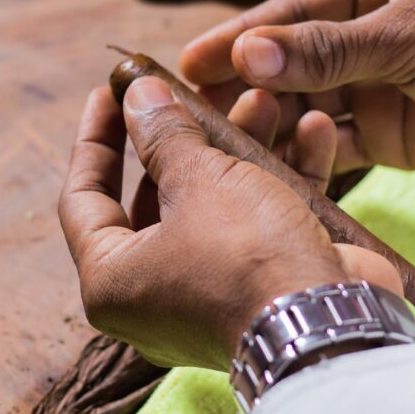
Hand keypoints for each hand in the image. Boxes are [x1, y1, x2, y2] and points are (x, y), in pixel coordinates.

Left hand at [59, 78, 400, 369]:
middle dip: (185, 135)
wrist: (331, 323)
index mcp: (113, 279)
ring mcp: (211, 293)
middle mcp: (154, 294)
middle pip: (157, 195)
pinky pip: (263, 223)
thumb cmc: (247, 255)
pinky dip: (283, 178)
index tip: (108, 91)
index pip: (83, 197)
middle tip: (197, 90)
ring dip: (242, 147)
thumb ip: (163, 134)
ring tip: (265, 99)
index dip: (96, 137)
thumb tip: (137, 96)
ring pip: (216, 203)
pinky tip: (311, 130)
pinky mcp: (264, 288)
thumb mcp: (199, 179)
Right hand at [180, 0, 414, 190]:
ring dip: (274, 113)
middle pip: (299, 54)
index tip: (195, 57)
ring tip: (229, 129)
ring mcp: (388, 84)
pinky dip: (309, 147)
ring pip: (313, 98)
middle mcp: (382, 30)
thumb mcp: (412, 35)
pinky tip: (277, 155)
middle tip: (199, 99)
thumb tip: (248, 51)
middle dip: (251, 76)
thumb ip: (329, 49)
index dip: (245, 31)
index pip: (301, 5)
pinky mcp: (397, 133)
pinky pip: (339, 139)